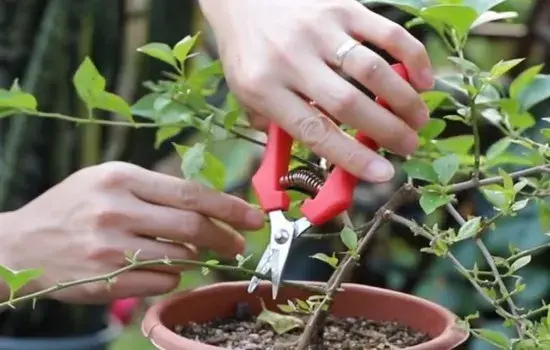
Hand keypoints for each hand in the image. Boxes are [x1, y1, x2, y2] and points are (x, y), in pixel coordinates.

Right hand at [0, 162, 263, 302]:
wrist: (22, 244)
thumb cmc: (73, 207)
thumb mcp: (108, 180)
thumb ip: (155, 189)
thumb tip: (207, 204)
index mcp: (122, 178)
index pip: (190, 193)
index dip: (229, 206)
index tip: (253, 217)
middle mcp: (117, 211)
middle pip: (193, 226)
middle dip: (226, 238)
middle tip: (240, 245)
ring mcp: (111, 248)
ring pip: (182, 256)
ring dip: (198, 258)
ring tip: (198, 254)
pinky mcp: (107, 280)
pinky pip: (163, 281)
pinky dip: (174, 277)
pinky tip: (164, 269)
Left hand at [199, 0, 433, 182]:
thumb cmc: (247, 52)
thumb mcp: (245, 94)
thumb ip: (276, 124)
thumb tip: (321, 150)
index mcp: (264, 89)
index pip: (315, 131)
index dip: (352, 157)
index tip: (383, 175)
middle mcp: (292, 60)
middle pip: (349, 103)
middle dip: (388, 131)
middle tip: (409, 146)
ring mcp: (319, 31)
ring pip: (372, 69)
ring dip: (404, 99)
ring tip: (419, 119)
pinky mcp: (340, 7)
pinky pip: (385, 32)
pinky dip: (412, 56)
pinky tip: (423, 78)